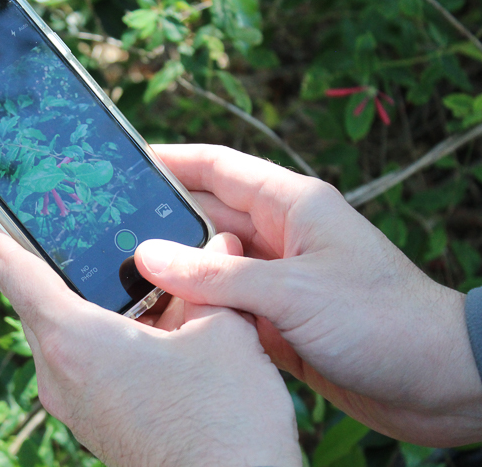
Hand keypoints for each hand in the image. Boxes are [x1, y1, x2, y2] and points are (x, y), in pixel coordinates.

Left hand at [0, 198, 301, 466]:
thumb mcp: (224, 333)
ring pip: (58, 330)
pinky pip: (78, 359)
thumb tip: (217, 243)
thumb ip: (209, 280)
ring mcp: (73, 402)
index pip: (11, 266)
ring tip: (108, 261)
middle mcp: (59, 372)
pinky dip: (94, 328)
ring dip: (75, 294)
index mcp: (74, 339)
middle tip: (58, 214)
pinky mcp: (93, 419)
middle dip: (40, 255)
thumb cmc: (223, 423)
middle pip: (32, 297)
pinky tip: (139, 316)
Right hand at [135, 144, 481, 446]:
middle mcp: (279, 236)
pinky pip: (222, 306)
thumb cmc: (380, 320)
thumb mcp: (292, 292)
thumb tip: (148, 256)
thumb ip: (216, 275)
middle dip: (159, 221)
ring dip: (173, 272)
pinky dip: (194, 310)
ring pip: (209, 266)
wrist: (436, 381)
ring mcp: (275, 279)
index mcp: (291, 204)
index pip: (218, 167)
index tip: (124, 162)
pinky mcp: (275, 319)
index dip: (171, 160)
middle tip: (104, 228)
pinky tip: (157, 316)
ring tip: (116, 274)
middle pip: (206, 217)